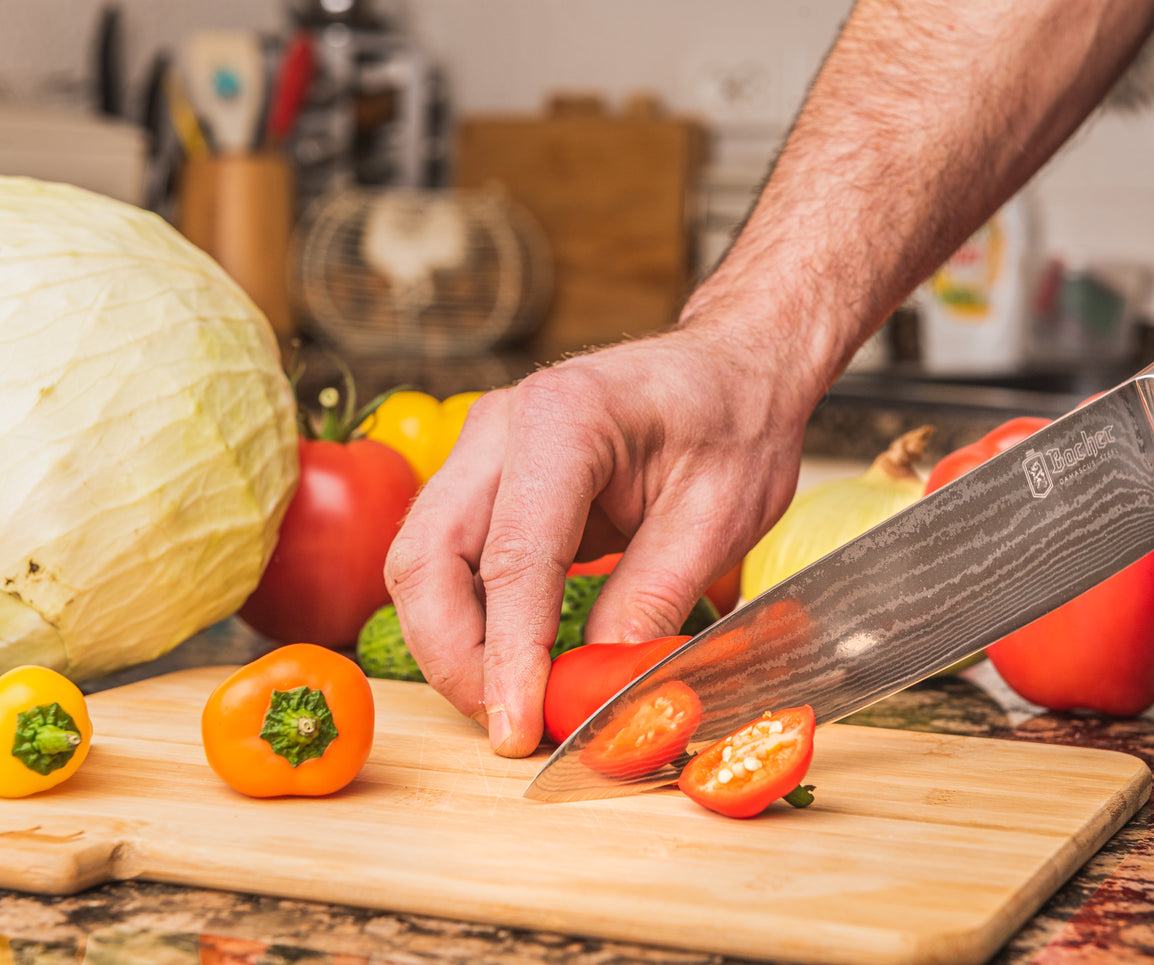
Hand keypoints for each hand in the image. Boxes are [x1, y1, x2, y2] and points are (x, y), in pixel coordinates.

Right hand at [383, 326, 812, 755]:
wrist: (732, 368)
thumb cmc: (733, 424)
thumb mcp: (717, 519)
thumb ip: (650, 601)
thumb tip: (595, 689)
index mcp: (564, 419)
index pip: (511, 557)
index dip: (508, 656)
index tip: (518, 729)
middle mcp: (500, 426)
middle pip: (426, 559)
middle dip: (454, 658)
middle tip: (507, 728)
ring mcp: (482, 450)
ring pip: (421, 563)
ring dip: (451, 645)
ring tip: (511, 704)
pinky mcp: (483, 480)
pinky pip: (446, 560)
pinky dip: (465, 620)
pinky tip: (508, 663)